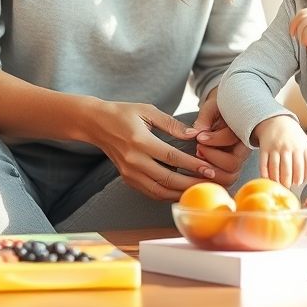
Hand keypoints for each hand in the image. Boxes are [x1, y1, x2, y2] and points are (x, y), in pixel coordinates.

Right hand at [85, 100, 216, 200]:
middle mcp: (134, 161)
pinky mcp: (127, 179)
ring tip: (200, 190)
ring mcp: (129, 173)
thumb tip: (194, 134)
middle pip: (168, 179)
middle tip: (210, 183)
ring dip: (181, 193)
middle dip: (192, 183)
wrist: (96, 124)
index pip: (172, 157)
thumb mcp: (148, 111)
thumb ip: (172, 124)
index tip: (209, 168)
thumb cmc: (123, 113)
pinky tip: (181, 191)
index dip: (192, 164)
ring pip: (159, 191)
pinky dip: (167, 195)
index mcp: (140, 142)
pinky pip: (151, 192)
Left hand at [192, 87, 251, 186]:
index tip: (199, 137)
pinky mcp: (231, 169)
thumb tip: (196, 132)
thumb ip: (205, 118)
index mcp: (244, 129)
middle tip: (198, 148)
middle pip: (233, 163)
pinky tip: (198, 165)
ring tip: (197, 156)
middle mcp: (244, 148)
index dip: (214, 140)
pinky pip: (224, 181)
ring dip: (210, 170)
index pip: (231, 139)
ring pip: (230, 177)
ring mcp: (238, 161)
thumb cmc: (219, 107)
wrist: (226, 111)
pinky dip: (210, 178)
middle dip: (212, 157)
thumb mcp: (212, 106)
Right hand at [253, 115, 306, 187]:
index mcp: (301, 146)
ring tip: (280, 185)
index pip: (305, 166)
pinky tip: (268, 179)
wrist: (276, 121)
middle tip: (288, 186)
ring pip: (275, 169)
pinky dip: (265, 174)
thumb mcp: (304, 143)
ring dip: (277, 180)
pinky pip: (263, 164)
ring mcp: (275, 147)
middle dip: (289, 182)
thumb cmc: (293, 137)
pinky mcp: (264, 148)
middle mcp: (288, 147)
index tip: (300, 182)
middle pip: (289, 170)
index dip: (303, 177)